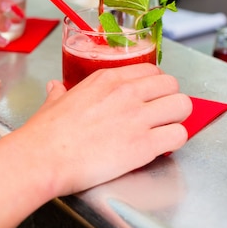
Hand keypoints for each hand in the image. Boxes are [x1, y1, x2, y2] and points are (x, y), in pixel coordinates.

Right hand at [7, 63, 191, 197]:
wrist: (43, 157)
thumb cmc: (45, 133)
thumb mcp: (53, 101)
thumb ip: (60, 92)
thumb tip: (56, 88)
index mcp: (107, 79)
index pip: (151, 70)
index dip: (154, 85)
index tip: (150, 97)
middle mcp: (126, 92)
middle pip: (172, 84)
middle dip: (170, 99)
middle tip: (160, 114)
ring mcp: (138, 117)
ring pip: (183, 106)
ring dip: (177, 118)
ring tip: (164, 130)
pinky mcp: (144, 145)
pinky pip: (180, 135)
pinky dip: (175, 141)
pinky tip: (161, 147)